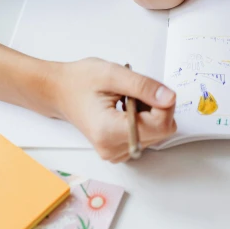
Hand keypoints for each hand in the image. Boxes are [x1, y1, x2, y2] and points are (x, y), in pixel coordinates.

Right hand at [51, 58, 175, 161]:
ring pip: (156, 133)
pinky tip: (127, 108)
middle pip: (160, 131)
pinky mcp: (118, 151)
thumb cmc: (80, 81)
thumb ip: (143, 86)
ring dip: (150, 113)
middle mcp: (112, 149)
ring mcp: (114, 153)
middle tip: (136, 91)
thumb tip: (170, 98)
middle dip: (157, 107)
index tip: (151, 88)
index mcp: (109, 132)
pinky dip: (143, 120)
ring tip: (127, 98)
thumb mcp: (113, 74)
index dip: (164, 103)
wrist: (59, 91)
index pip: (159, 125)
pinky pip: (146, 136)